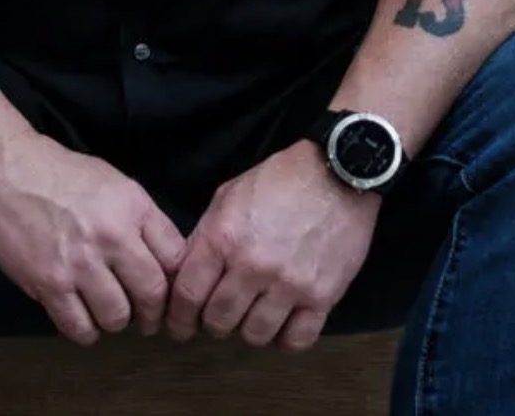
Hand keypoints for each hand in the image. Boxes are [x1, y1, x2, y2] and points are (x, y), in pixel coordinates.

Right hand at [0, 131, 186, 344]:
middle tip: (146, 318)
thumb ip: (142, 221)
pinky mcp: (49, 283)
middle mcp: (112, 236)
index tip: (169, 294)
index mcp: (134, 208)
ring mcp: (80, 262)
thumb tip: (165, 262)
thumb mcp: (116, 184)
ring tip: (108, 311)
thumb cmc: (65, 175)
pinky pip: (79, 327)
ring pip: (117, 317)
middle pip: (152, 294)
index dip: (177, 283)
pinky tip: (83, 317)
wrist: (11, 172)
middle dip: (153, 314)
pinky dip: (85, 330)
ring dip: (116, 321)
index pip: (175, 259)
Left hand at [165, 141, 380, 350]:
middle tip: (220, 315)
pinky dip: (286, 337)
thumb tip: (186, 273)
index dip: (178, 316)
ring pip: (255, 336)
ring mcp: (289, 284)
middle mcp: (253, 265)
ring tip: (253, 314)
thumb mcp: (228, 195)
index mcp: (224, 237)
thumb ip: (205, 235)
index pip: (187, 294)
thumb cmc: (280, 180)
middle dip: (214, 322)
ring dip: (249, 329)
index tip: (180, 324)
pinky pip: (296, 340)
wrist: (336, 173)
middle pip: (218, 321)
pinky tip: (283, 322)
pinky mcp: (323, 296)